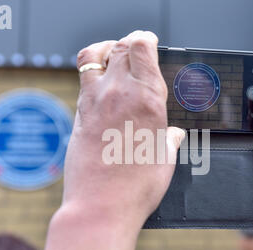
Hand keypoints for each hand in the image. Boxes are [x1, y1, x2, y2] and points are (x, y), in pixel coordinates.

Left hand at [36, 31, 184, 249]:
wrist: (100, 206)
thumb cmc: (137, 188)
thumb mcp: (165, 161)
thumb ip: (169, 141)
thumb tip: (174, 135)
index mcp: (149, 101)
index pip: (142, 50)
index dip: (145, 41)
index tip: (148, 43)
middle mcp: (120, 94)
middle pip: (120, 47)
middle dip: (129, 42)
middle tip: (136, 48)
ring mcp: (95, 102)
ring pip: (95, 55)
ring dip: (106, 49)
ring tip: (113, 55)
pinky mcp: (79, 114)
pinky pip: (83, 79)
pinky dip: (92, 72)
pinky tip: (101, 84)